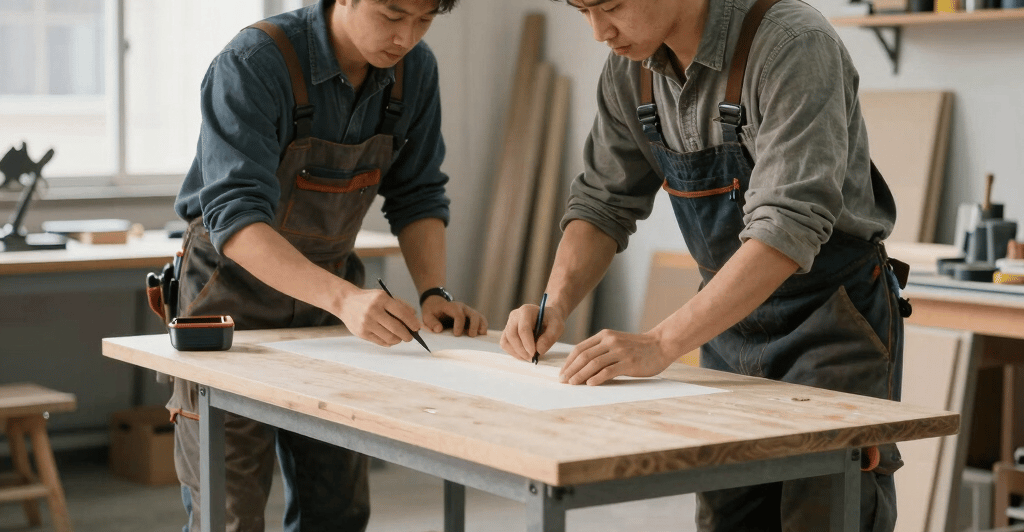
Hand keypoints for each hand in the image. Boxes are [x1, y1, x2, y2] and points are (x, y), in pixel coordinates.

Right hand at [337, 288, 421, 346]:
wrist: (345, 302)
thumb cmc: (369, 300)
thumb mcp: (384, 296)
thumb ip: (400, 305)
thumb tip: (414, 318)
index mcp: (381, 299)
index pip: (402, 313)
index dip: (412, 322)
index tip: (417, 328)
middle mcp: (373, 311)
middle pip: (396, 328)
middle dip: (407, 335)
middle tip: (410, 337)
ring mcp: (366, 323)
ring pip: (389, 337)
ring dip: (398, 340)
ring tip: (400, 338)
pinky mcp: (361, 333)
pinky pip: (380, 342)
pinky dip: (388, 342)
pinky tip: (390, 339)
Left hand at [422, 298, 487, 335]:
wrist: (437, 304)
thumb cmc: (432, 311)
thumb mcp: (427, 316)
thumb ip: (431, 323)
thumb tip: (438, 330)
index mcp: (451, 307)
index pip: (459, 314)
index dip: (459, 324)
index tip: (456, 334)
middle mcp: (462, 308)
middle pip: (473, 314)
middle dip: (474, 325)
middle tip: (470, 336)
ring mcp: (468, 312)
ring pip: (479, 316)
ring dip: (481, 326)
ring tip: (480, 335)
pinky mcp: (472, 316)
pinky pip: (481, 320)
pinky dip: (483, 327)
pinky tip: (481, 335)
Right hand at [500, 303, 564, 361]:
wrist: (547, 317)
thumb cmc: (552, 321)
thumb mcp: (557, 326)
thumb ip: (550, 337)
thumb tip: (539, 350)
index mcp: (526, 310)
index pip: (523, 328)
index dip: (527, 343)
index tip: (533, 354)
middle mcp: (515, 315)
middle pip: (512, 335)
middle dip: (521, 349)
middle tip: (531, 358)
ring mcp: (509, 323)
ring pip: (506, 341)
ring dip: (516, 352)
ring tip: (528, 357)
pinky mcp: (507, 332)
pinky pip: (505, 344)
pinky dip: (513, 352)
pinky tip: (523, 355)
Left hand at [559, 330, 673, 385]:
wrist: (661, 345)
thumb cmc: (637, 347)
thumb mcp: (616, 342)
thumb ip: (601, 350)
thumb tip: (581, 366)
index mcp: (605, 335)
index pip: (580, 348)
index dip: (569, 362)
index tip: (562, 373)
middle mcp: (610, 341)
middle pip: (584, 356)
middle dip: (571, 369)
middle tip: (563, 381)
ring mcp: (620, 351)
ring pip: (593, 364)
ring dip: (580, 375)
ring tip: (572, 384)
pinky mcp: (629, 362)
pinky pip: (608, 371)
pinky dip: (597, 378)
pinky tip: (590, 384)